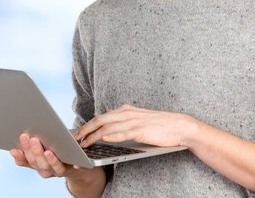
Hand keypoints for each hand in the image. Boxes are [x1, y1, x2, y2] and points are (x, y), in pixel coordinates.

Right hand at [10, 133, 91, 179]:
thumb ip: (32, 142)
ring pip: (53, 168)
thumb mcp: (42, 146)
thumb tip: (22, 131)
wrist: (77, 164)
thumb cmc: (56, 150)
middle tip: (31, 139)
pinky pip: (75, 168)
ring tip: (47, 152)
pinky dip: (75, 166)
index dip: (19, 157)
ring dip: (50, 160)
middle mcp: (46, 169)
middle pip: (38, 164)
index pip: (25, 161)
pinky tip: (74, 162)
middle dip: (34, 152)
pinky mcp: (75, 169)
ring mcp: (60, 170)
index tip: (13, 149)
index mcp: (36, 163)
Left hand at [73, 104, 195, 147]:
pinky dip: (111, 135)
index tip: (78, 133)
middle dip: (85, 129)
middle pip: (100, 120)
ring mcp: (133, 121)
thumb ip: (123, 124)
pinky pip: (122, 132)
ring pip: (108, 127)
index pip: (101, 117)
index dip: (88, 125)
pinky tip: (102, 139)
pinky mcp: (140, 130)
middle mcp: (126, 113)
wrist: (179, 126)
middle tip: (75, 139)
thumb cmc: (159, 126)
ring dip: (93, 135)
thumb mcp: (137, 122)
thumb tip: (108, 133)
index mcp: (125, 110)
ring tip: (84, 144)